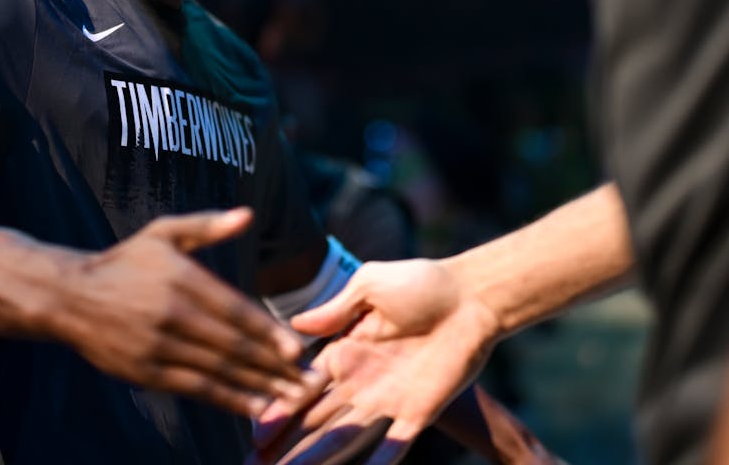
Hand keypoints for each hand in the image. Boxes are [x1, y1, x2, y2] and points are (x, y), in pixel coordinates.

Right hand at [60, 207, 315, 417]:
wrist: (71, 296)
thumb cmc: (127, 261)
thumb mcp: (164, 232)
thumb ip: (207, 225)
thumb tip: (248, 215)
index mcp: (182, 279)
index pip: (235, 310)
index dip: (268, 332)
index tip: (297, 350)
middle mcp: (173, 315)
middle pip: (233, 345)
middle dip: (274, 366)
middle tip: (308, 380)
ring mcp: (158, 347)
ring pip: (219, 371)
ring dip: (259, 387)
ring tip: (292, 398)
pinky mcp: (146, 372)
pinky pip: (195, 388)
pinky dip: (228, 399)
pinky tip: (255, 406)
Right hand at [249, 258, 501, 464]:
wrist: (472, 296)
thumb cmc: (421, 283)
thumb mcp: (370, 285)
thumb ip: (335, 310)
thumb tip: (293, 324)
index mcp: (344, 352)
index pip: (303, 388)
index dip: (279, 410)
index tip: (256, 433)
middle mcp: (360, 382)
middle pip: (314, 421)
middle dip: (285, 446)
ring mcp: (387, 401)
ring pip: (343, 438)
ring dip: (316, 460)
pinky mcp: (418, 413)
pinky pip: (392, 447)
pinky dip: (377, 463)